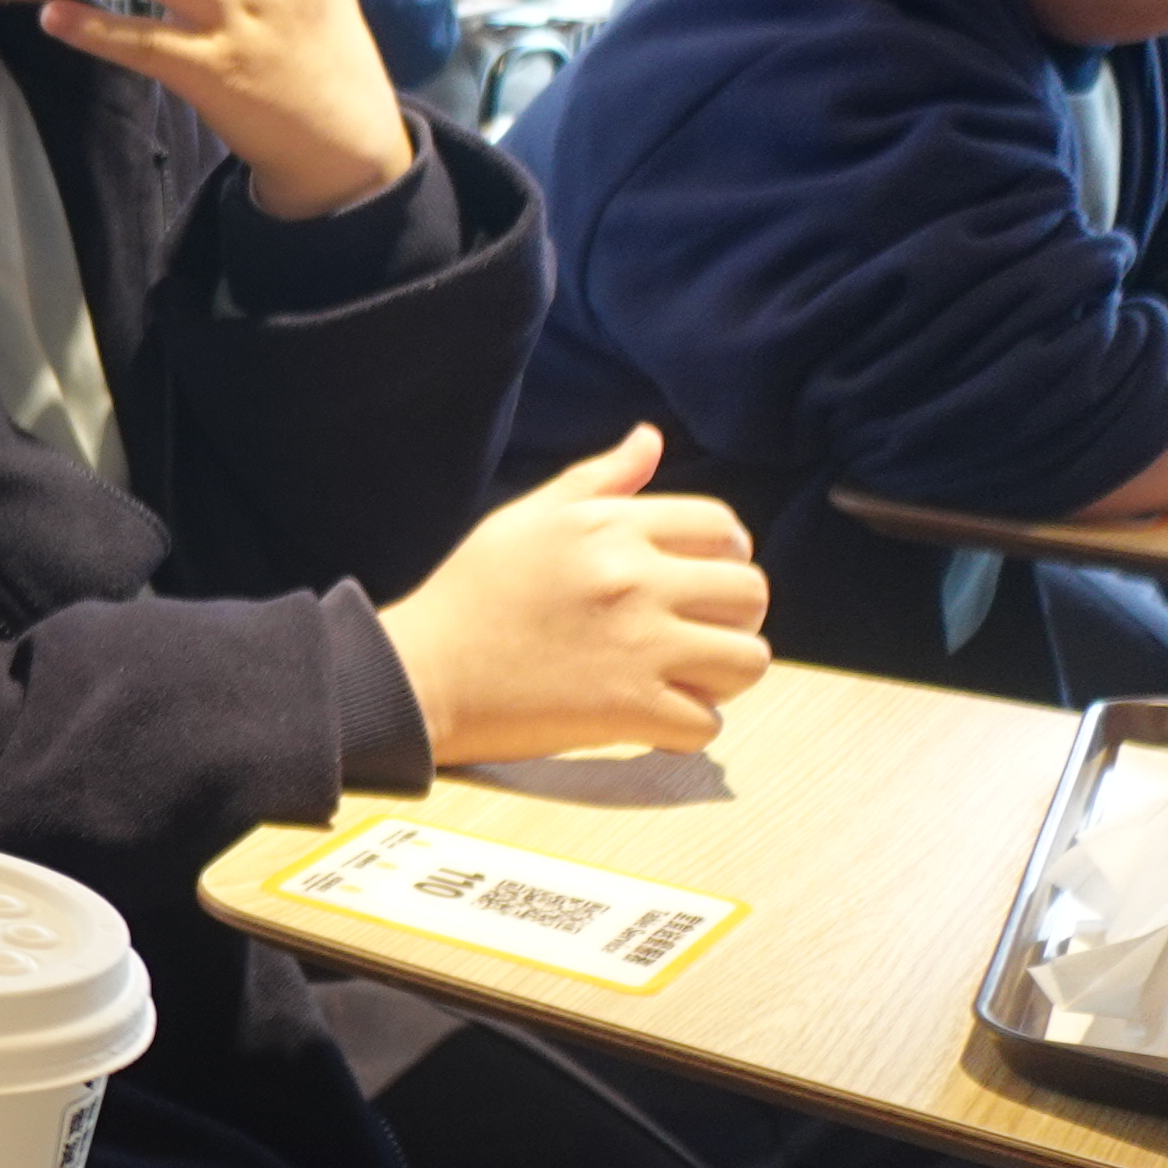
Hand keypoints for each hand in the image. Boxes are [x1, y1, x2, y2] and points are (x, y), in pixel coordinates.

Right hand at [375, 425, 771, 762]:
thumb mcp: (526, 519)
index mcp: (611, 527)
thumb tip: (650, 439)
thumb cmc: (466, 597)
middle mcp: (635, 579)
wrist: (418, 674)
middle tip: (698, 635)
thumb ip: (597, 479)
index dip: (727, 554)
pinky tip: (653, 720)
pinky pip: (708, 724)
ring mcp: (638, 646)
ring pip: (748, 660)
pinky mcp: (629, 709)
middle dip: (734, 617)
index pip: (721, 526)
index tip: (705, 581)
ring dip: (725, 674)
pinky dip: (687, 728)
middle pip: (749, 592)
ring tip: (687, 679)